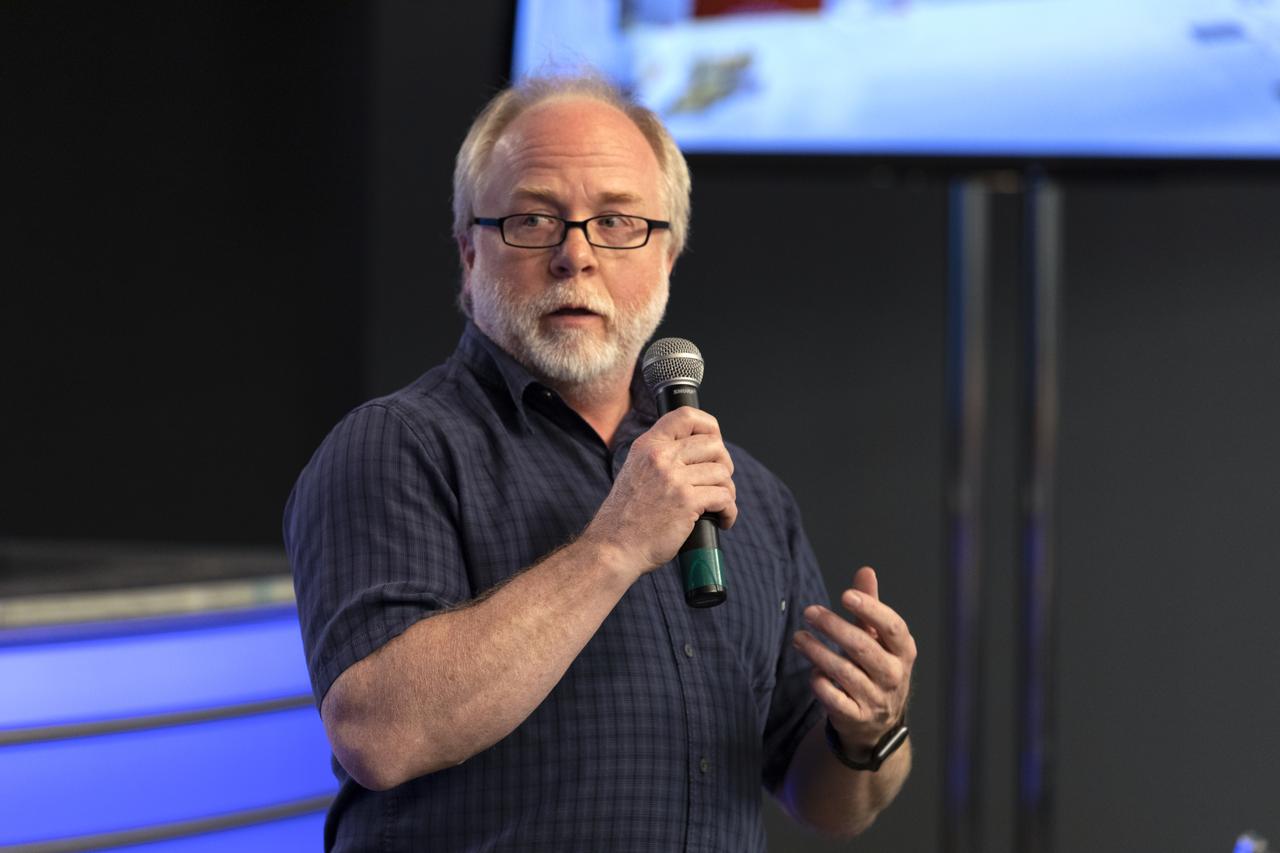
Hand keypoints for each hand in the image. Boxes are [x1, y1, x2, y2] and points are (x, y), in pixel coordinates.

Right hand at [582, 407, 736, 575]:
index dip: (709, 425)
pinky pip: (724, 498)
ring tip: (719, 506)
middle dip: (724, 464)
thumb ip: (659, 458)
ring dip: (728, 491)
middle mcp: (660, 457)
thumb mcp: (635, 472)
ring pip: (722, 473)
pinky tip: (722, 520)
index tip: (715, 442)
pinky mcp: (686, 502)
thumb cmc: (625, 517)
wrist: (614, 547)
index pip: (685, 416)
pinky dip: (729, 511)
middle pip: (713, 445)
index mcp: (647, 446)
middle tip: (719, 482)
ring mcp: (674, 478)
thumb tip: (694, 452)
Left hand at [793, 567, 915, 753]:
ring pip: (845, 672)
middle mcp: (894, 676)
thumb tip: (865, 570)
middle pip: (864, 648)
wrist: (877, 722)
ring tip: (799, 637)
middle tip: (809, 611)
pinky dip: (820, 684)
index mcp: (904, 651)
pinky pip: (835, 700)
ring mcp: (876, 699)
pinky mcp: (856, 717)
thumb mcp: (878, 638)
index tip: (845, 594)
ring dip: (818, 652)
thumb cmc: (875, 667)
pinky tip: (811, 671)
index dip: (871, 609)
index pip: (893, 627)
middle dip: (834, 627)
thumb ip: (870, 605)